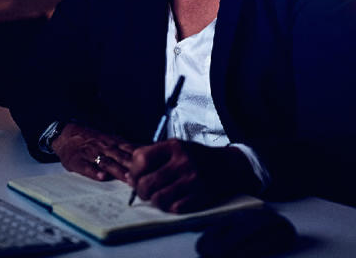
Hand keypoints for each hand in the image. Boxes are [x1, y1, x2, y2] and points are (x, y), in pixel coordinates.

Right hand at [51, 122, 135, 181]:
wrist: (66, 134)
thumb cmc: (90, 139)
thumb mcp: (108, 138)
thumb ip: (123, 146)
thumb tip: (143, 152)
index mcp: (112, 142)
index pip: (129, 148)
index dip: (140, 157)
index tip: (151, 165)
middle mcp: (103, 147)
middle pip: (120, 156)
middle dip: (132, 166)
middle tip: (143, 175)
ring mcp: (91, 154)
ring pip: (106, 162)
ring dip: (117, 170)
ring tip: (126, 178)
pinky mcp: (78, 161)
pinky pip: (87, 167)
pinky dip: (94, 172)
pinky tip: (101, 177)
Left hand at [127, 139, 257, 212]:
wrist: (227, 165)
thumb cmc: (195, 157)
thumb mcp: (176, 148)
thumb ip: (152, 158)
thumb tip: (128, 176)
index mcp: (174, 146)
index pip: (141, 159)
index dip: (134, 172)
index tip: (136, 177)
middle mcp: (183, 161)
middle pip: (146, 183)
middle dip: (141, 191)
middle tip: (146, 191)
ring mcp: (193, 179)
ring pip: (158, 199)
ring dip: (156, 201)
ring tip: (160, 196)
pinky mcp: (201, 195)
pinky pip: (175, 208)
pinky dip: (171, 207)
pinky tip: (175, 200)